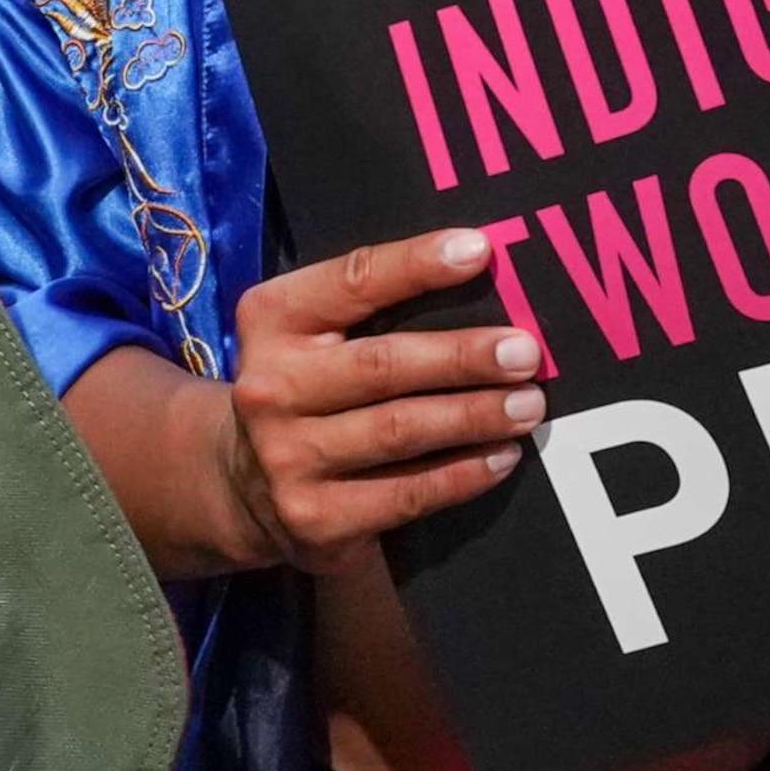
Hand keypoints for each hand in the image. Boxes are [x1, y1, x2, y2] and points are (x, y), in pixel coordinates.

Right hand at [220, 229, 545, 574]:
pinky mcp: (315, 519)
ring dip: (474, 417)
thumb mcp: (314, 333)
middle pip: (382, 365)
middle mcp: (270, 388)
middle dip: (463, 357)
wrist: (241, 485)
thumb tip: (481, 275)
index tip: (480, 251)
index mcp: (272, 321)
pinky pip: (406, 493)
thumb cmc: (308, 386)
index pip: (352, 281)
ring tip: (528, 406)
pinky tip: (502, 457)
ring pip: (399, 431)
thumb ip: (376, 306)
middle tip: (525, 353)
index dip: (416, 265)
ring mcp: (288, 459)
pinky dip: (462, 474)